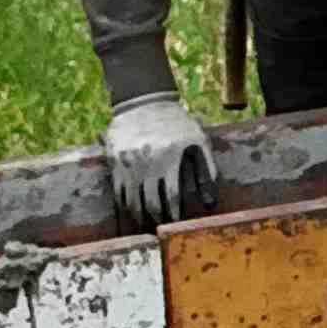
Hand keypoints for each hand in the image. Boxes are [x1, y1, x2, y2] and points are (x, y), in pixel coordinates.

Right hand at [104, 93, 211, 229]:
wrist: (143, 101)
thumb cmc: (176, 122)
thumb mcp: (197, 139)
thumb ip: (207, 168)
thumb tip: (211, 201)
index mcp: (169, 158)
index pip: (172, 196)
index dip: (175, 213)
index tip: (177, 222)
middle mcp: (147, 162)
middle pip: (151, 203)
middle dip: (158, 218)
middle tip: (162, 227)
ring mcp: (128, 163)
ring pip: (132, 201)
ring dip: (139, 216)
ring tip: (145, 224)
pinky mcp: (115, 161)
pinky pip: (118, 191)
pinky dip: (125, 204)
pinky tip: (131, 210)